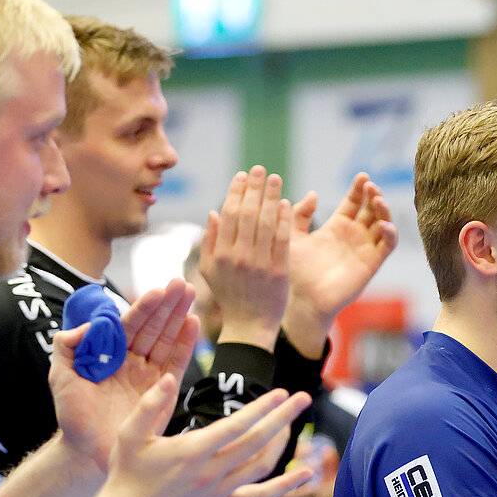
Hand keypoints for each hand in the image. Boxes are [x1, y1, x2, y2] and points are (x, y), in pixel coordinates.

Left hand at [50, 281, 199, 475]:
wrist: (88, 452)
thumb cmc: (73, 416)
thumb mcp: (61, 375)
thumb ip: (66, 346)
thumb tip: (88, 325)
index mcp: (109, 354)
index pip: (129, 324)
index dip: (143, 308)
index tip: (156, 290)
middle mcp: (132, 361)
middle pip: (153, 327)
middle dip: (167, 305)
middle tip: (181, 284)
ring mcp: (149, 376)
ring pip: (167, 340)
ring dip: (179, 317)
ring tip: (190, 294)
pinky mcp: (163, 392)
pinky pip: (176, 363)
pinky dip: (186, 344)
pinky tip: (193, 324)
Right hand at [100, 376, 314, 496]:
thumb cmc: (127, 474)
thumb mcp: (129, 434)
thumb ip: (150, 404)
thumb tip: (171, 377)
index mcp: (192, 450)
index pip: (237, 425)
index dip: (262, 408)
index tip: (281, 392)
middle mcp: (210, 472)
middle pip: (257, 442)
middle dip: (283, 418)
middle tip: (303, 398)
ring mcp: (219, 492)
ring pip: (262, 466)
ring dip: (282, 443)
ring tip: (291, 423)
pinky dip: (286, 486)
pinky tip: (307, 474)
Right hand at [202, 167, 292, 351]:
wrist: (250, 327)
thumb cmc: (230, 296)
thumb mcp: (211, 271)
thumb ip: (211, 241)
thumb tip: (214, 211)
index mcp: (221, 254)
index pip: (229, 214)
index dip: (235, 192)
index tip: (242, 175)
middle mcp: (240, 256)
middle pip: (248, 213)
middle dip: (254, 188)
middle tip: (260, 169)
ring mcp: (261, 263)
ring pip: (266, 222)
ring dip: (271, 197)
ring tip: (275, 178)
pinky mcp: (279, 271)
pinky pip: (282, 240)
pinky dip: (284, 219)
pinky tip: (286, 203)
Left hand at [284, 173, 398, 357]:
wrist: (304, 299)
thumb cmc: (296, 271)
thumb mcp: (292, 236)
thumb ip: (300, 214)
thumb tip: (313, 193)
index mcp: (337, 226)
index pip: (354, 201)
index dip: (359, 188)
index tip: (362, 176)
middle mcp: (354, 235)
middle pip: (371, 209)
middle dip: (374, 195)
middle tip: (370, 186)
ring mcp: (365, 248)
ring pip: (383, 223)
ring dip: (384, 210)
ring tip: (377, 200)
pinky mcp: (372, 263)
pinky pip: (388, 245)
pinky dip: (390, 232)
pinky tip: (382, 224)